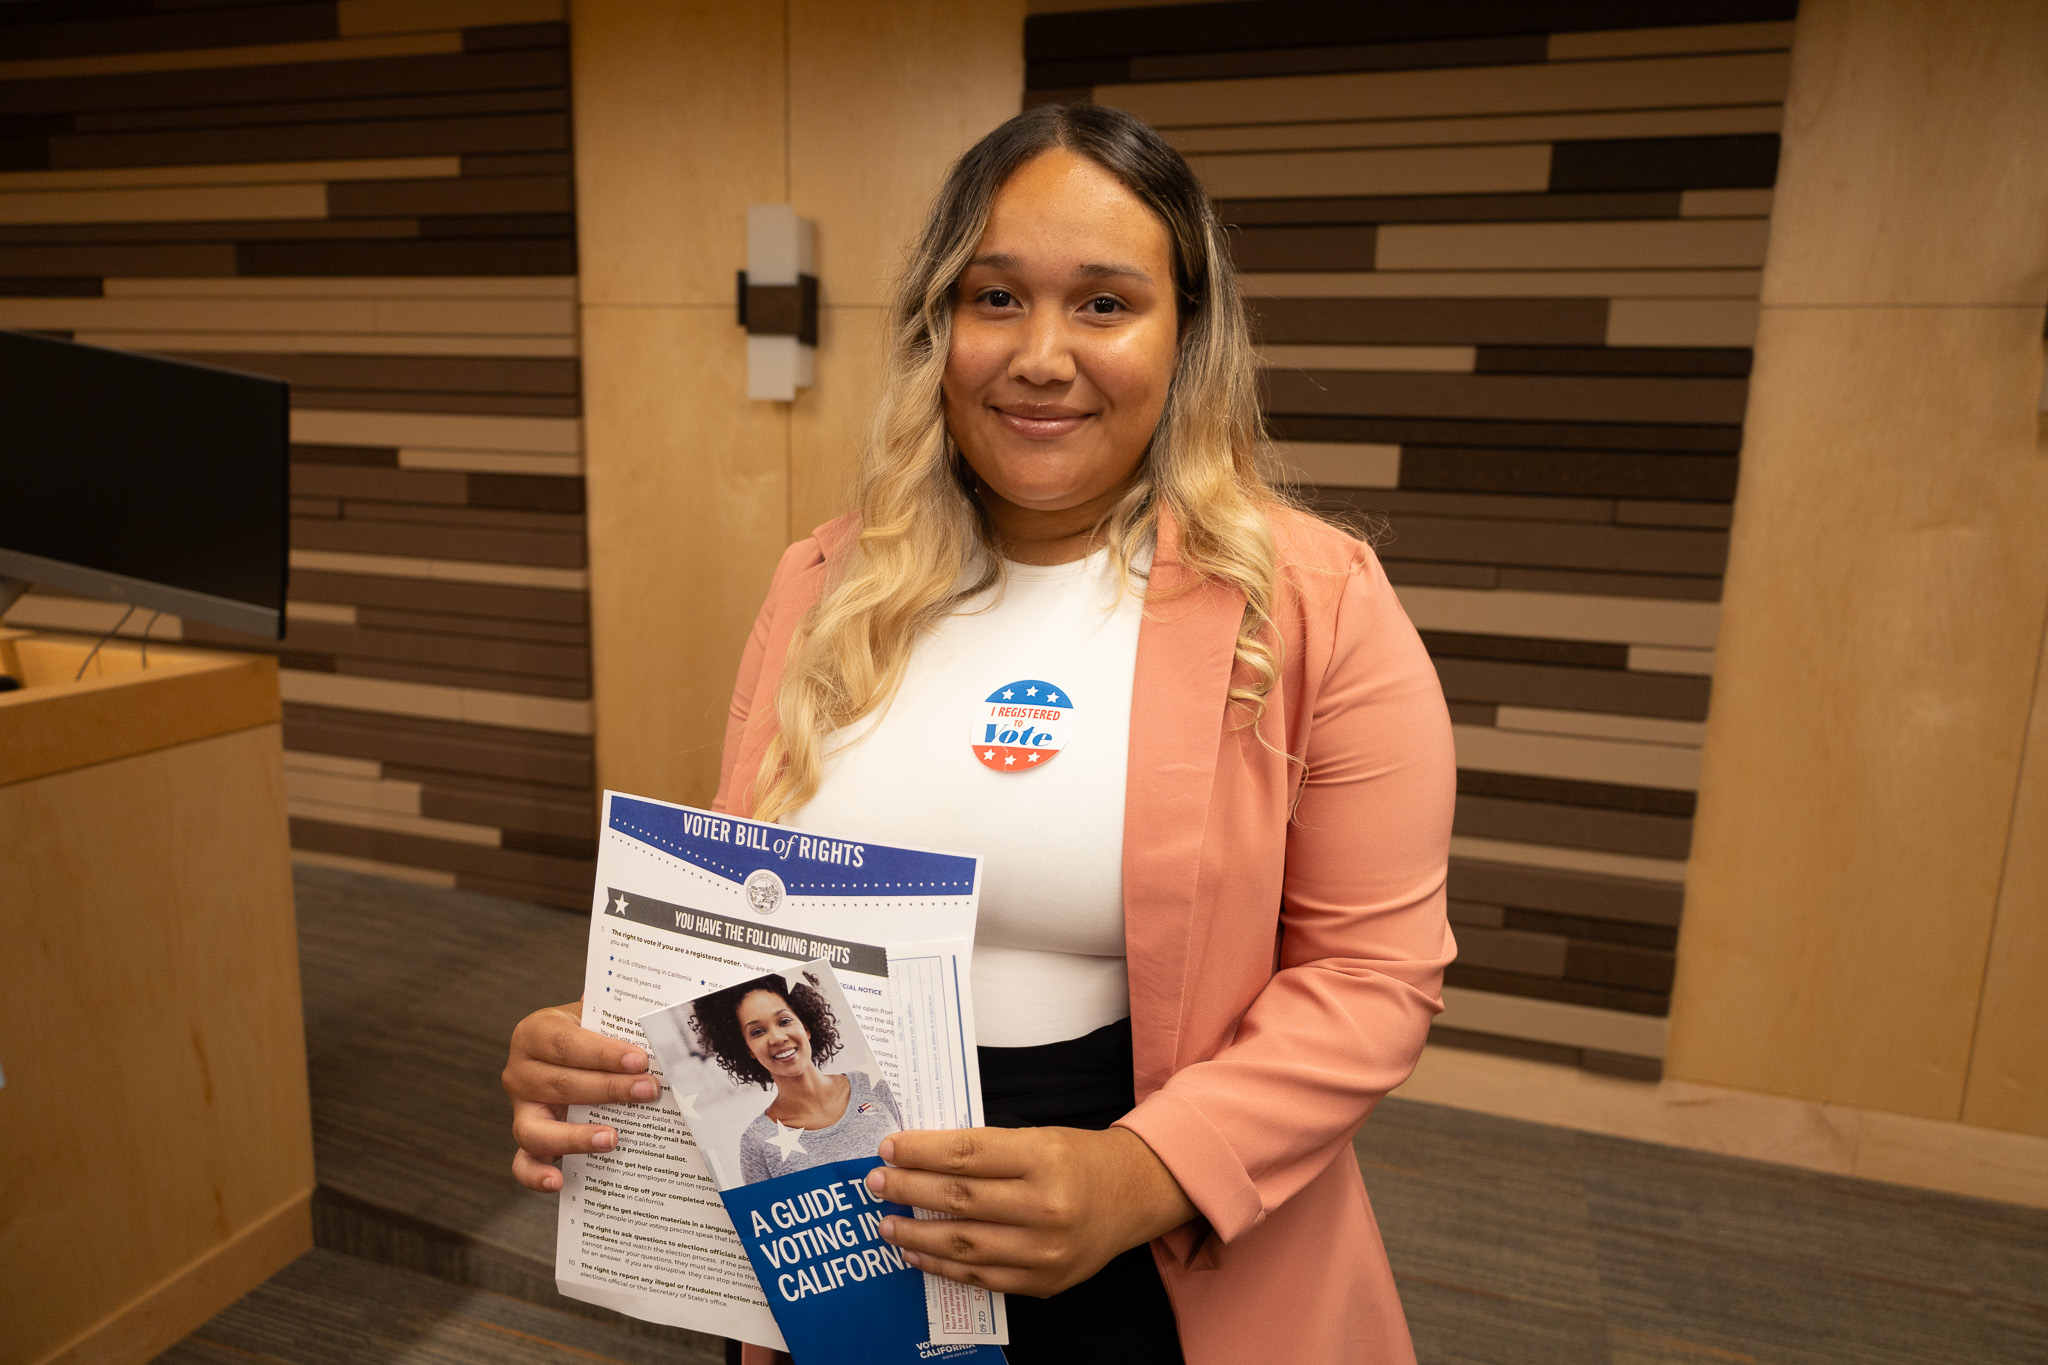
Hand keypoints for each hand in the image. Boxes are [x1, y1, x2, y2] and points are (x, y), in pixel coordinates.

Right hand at [503, 998, 660, 1190]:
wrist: (568, 1050)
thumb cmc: (588, 1032)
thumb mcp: (597, 1016)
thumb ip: (616, 1017)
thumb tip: (656, 1019)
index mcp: (535, 1033)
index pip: (566, 1043)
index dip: (603, 1053)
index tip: (639, 1060)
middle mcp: (520, 1072)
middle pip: (561, 1085)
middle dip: (609, 1090)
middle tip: (649, 1092)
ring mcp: (520, 1109)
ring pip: (538, 1128)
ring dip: (577, 1137)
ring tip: (613, 1139)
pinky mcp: (526, 1138)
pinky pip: (523, 1162)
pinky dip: (536, 1175)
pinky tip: (558, 1182)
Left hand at [865, 1125, 1195, 1296]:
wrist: (1133, 1195)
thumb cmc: (1078, 1159)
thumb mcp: (1038, 1137)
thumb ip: (985, 1150)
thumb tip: (918, 1156)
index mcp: (1043, 1157)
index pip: (967, 1154)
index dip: (921, 1151)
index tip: (888, 1148)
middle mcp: (1045, 1205)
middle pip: (959, 1198)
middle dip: (908, 1190)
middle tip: (875, 1182)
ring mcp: (1045, 1249)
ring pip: (964, 1243)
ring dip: (916, 1234)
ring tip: (885, 1223)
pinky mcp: (1043, 1281)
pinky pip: (980, 1276)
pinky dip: (943, 1265)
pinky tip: (917, 1252)